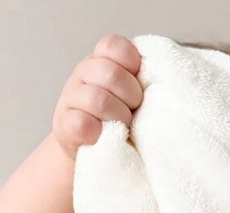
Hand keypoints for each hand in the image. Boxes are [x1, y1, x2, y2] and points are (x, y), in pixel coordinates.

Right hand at [52, 34, 143, 157]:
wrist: (94, 149)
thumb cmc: (121, 119)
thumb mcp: (131, 93)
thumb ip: (141, 79)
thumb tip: (164, 82)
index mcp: (101, 60)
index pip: (114, 46)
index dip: (132, 65)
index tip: (139, 84)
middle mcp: (83, 74)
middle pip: (111, 74)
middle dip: (131, 96)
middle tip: (134, 111)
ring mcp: (71, 98)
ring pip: (99, 100)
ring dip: (118, 117)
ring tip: (123, 127)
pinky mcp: (64, 125)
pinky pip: (82, 124)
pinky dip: (97, 132)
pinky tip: (103, 136)